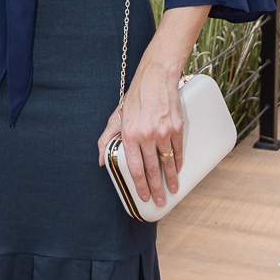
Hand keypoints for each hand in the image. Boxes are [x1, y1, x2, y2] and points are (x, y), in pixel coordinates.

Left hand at [97, 74, 183, 206]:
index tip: (143, 197)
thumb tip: (101, 161)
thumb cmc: (135, 98)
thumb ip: (106, 140)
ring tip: (171, 190)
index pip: (135, 168)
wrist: (155, 77)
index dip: (140, 186)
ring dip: (170, 179)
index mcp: (130, 135)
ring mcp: (164, 131)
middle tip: (159, 201)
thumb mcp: (115, 117)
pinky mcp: (177, 127)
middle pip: (152, 170)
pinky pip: (178, 150)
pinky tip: (177, 170)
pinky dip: (178, 162)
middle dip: (156, 189)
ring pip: (167, 163)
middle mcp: (147, 135)